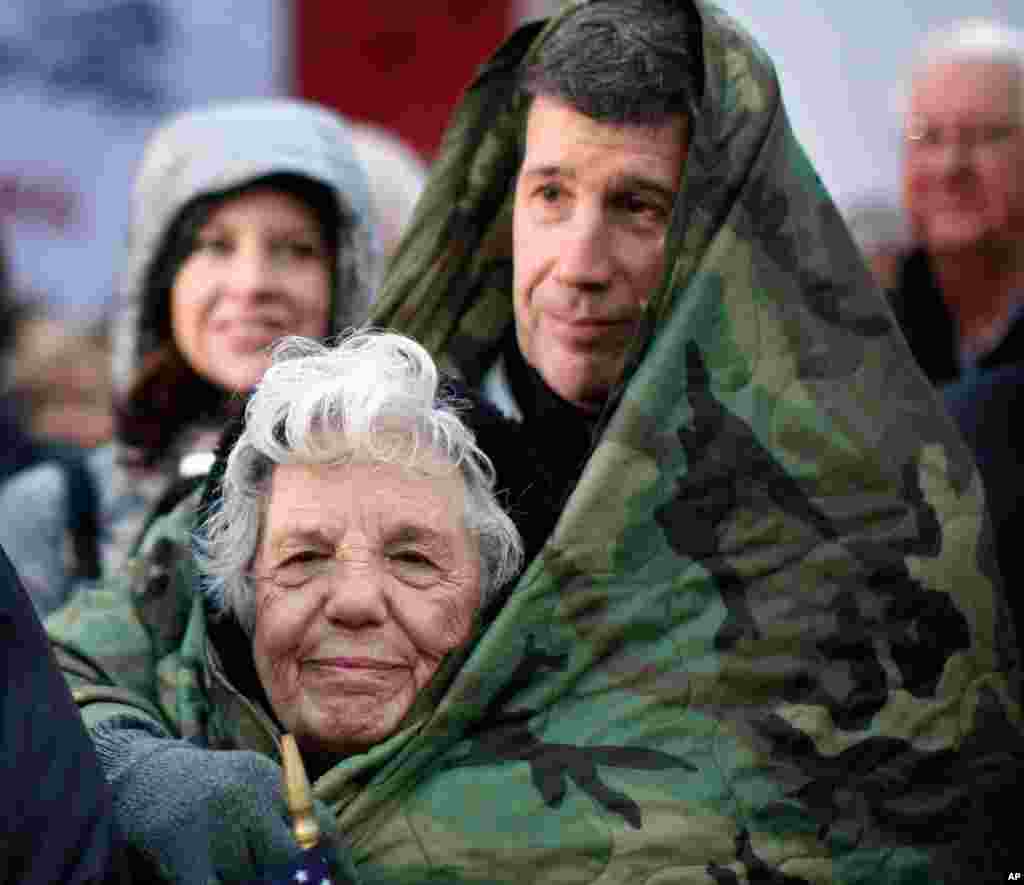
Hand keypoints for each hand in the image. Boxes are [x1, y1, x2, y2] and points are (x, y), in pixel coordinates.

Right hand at [92, 722, 337, 883]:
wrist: (144, 775)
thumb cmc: (210, 791)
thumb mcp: (255, 788)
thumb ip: (288, 817)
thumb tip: (330, 870)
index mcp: (273, 780)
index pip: (322, 826)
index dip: (340, 865)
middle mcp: (248, 795)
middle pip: (290, 857)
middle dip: (293, 881)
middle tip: (286, 882)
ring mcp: (215, 821)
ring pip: (249, 879)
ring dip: (247, 883)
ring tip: (236, 870)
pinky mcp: (183, 848)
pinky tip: (219, 884)